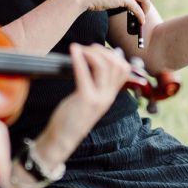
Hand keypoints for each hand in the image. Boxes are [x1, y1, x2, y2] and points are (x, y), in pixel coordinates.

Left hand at [36, 44, 132, 163]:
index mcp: (110, 95)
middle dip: (102, 51)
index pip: (124, 69)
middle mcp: (108, 96)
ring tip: (80, 49)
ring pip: (104, 66)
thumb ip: (95, 83)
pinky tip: (73, 50)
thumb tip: (95, 61)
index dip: (113, 54)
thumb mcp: (90, 99)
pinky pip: (85, 74)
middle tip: (87, 48)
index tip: (97, 51)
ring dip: (91, 52)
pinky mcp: (85, 100)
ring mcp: (98, 98)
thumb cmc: (71, 117)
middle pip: (116, 64)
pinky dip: (79, 59)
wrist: (63, 139)